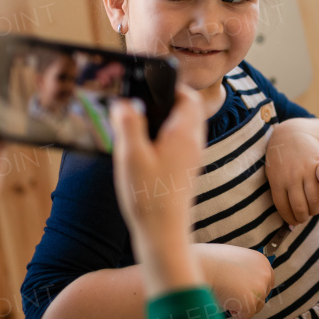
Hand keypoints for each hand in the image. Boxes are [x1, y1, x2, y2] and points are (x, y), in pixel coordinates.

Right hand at [110, 86, 206, 292]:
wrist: (164, 235)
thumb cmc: (149, 197)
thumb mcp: (132, 156)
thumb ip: (128, 124)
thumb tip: (124, 102)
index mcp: (184, 133)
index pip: (188, 96)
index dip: (170, 85)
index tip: (148, 83)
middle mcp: (193, 143)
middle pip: (186, 109)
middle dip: (164, 101)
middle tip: (140, 102)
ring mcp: (191, 158)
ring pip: (182, 127)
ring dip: (163, 120)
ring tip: (137, 124)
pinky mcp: (185, 171)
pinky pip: (178, 143)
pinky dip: (163, 137)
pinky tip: (142, 149)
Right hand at [196, 243, 274, 318]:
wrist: (205, 266)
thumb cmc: (214, 262)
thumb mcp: (237, 260)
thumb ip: (248, 271)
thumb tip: (248, 284)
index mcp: (262, 262)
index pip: (268, 282)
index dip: (255, 289)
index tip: (244, 292)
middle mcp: (265, 274)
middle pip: (263, 296)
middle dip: (249, 299)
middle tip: (232, 294)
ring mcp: (260, 289)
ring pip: (256, 307)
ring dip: (242, 305)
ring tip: (227, 294)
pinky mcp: (251, 302)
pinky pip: (247, 315)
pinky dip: (236, 312)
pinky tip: (226, 300)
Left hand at [265, 120, 318, 225]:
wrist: (291, 134)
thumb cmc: (281, 159)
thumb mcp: (273, 174)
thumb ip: (279, 194)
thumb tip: (290, 221)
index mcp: (277, 181)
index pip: (284, 208)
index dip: (290, 218)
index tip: (294, 221)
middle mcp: (291, 176)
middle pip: (300, 206)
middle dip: (303, 217)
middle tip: (305, 216)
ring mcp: (306, 169)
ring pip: (314, 198)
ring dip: (315, 209)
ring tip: (314, 209)